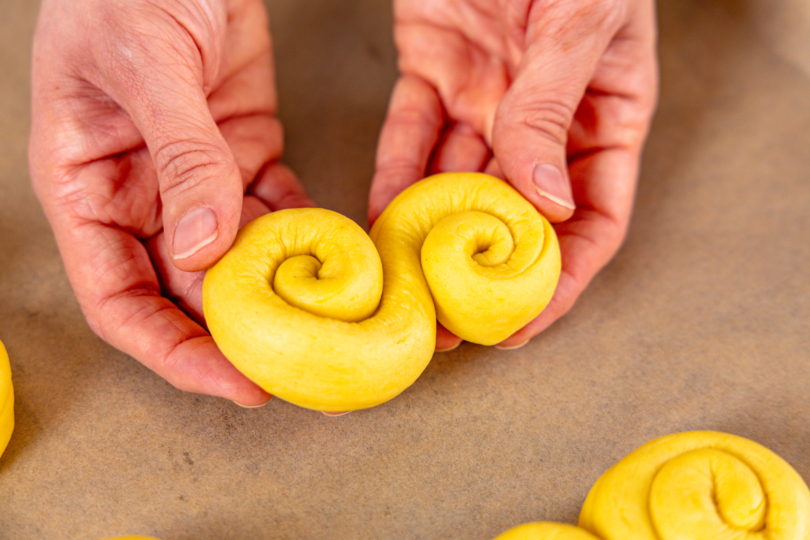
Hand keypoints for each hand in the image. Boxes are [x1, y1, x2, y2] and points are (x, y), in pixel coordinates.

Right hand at [29, 0, 312, 404]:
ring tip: (329, 330)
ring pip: (236, 261)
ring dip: (279, 297)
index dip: (172, 351)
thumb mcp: (148, 64)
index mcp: (87, 186)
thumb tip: (204, 249)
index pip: (119, 298)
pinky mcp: (244, 153)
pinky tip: (338, 262)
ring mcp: (196, 178)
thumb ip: (179, 155)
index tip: (233, 383)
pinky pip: (275, 212)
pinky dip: (304, 240)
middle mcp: (140, 195)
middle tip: (299, 370)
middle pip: (185, 293)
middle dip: (237, 338)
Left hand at [369, 0, 657, 349]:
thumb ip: (555, 110)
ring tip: (406, 292)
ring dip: (431, 239)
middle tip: (451, 326)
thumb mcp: (578, 24)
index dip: (564, 278)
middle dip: (485, 276)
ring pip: (458, 184)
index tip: (524, 324)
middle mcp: (544, 118)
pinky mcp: (434, 71)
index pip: (594, 217)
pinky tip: (379, 223)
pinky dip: (395, 179)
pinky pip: (411, 137)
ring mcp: (488, 99)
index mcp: (604, 113)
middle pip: (518, 215)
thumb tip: (548, 205)